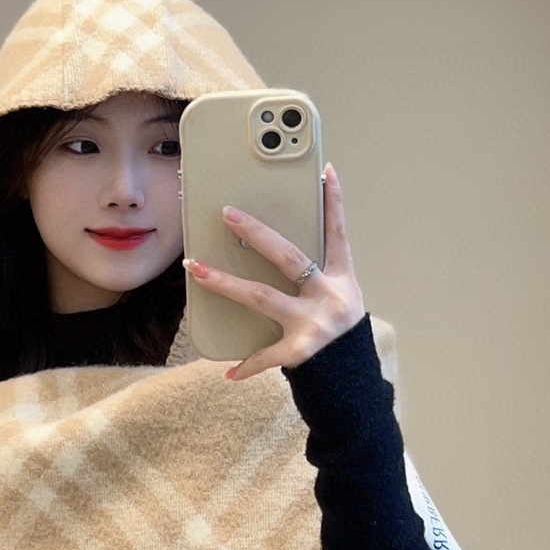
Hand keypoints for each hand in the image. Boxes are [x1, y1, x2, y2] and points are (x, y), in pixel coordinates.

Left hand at [183, 163, 365, 381]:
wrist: (351, 378)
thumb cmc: (337, 331)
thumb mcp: (339, 296)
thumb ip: (316, 273)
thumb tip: (273, 243)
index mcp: (342, 280)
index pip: (338, 233)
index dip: (334, 203)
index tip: (326, 172)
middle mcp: (329, 297)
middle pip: (289, 257)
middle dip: (257, 233)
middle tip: (228, 214)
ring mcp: (314, 325)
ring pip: (262, 297)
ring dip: (226, 282)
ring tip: (198, 269)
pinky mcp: (301, 352)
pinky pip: (266, 354)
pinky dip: (248, 364)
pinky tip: (230, 370)